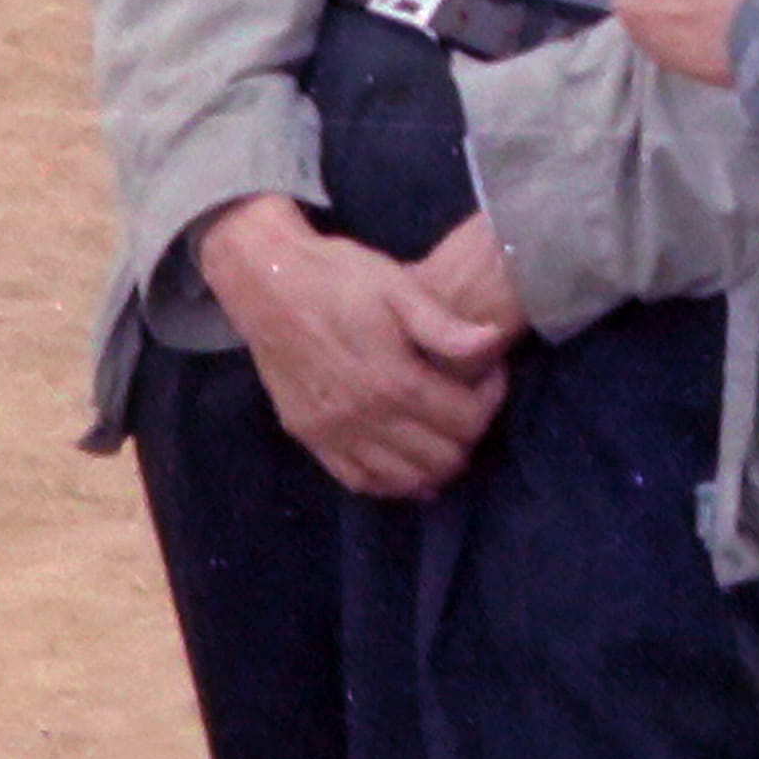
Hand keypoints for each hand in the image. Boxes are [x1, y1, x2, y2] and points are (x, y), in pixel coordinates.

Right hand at [198, 195, 507, 499]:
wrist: (266, 281)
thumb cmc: (338, 276)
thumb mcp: (397, 286)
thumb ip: (443, 324)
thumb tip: (492, 342)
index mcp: (393, 379)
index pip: (466, 420)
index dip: (491, 399)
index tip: (492, 375)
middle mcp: (364, 417)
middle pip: (442, 457)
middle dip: (469, 434)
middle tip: (469, 404)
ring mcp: (333, 432)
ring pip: (405, 479)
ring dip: (436, 464)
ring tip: (444, 433)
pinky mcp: (309, 436)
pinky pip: (360, 481)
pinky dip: (392, 482)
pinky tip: (408, 464)